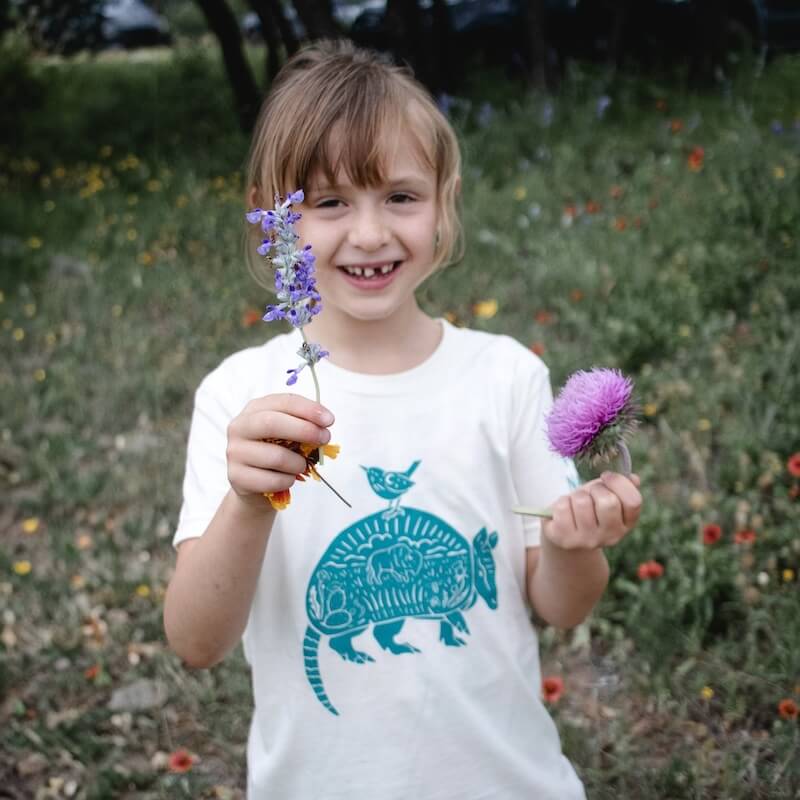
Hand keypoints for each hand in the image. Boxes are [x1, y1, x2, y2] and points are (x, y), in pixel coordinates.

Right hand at [225, 394, 333, 509]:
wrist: (253, 484)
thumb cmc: (275, 452)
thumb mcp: (288, 433)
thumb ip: (303, 425)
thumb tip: (323, 427)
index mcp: (254, 409)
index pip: (283, 402)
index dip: (308, 409)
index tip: (329, 420)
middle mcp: (239, 427)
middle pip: (272, 423)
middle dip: (304, 430)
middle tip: (324, 438)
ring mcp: (235, 452)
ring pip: (276, 456)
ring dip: (298, 463)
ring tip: (301, 465)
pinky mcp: (236, 477)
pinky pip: (272, 480)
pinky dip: (288, 480)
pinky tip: (288, 478)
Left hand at [541, 472, 641, 550]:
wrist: (564, 529)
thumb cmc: (588, 507)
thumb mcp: (606, 494)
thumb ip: (621, 487)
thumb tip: (633, 478)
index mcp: (626, 524)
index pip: (633, 501)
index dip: (619, 482)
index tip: (606, 476)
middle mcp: (611, 536)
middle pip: (609, 502)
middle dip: (596, 489)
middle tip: (590, 493)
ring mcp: (588, 540)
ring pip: (582, 502)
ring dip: (577, 495)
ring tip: (576, 502)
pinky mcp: (566, 539)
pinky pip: (563, 507)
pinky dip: (561, 502)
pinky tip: (564, 511)